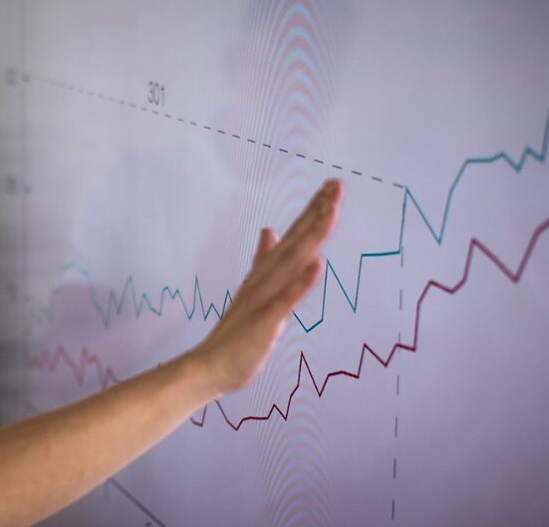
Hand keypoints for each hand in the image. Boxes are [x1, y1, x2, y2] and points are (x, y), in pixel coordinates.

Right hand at [190, 179, 342, 394]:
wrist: (211, 364)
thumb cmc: (236, 332)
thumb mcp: (255, 289)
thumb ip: (263, 258)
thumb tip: (270, 230)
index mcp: (267, 272)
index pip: (294, 235)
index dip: (313, 210)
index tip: (333, 185)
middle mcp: (266, 278)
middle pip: (297, 240)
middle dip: (318, 212)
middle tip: (337, 184)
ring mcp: (265, 297)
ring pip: (293, 261)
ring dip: (312, 235)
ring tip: (330, 210)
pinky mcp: (265, 320)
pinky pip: (286, 299)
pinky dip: (301, 281)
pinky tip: (317, 264)